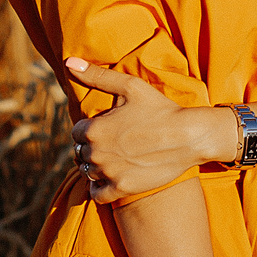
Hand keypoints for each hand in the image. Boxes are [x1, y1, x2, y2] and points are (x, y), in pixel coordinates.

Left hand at [65, 58, 223, 202]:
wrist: (189, 136)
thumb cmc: (160, 108)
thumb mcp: (129, 86)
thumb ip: (96, 75)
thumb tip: (68, 62)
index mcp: (93, 129)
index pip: (75, 133)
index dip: (89, 129)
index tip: (105, 128)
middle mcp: (96, 152)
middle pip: (80, 153)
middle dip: (92, 148)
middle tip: (113, 144)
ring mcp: (108, 172)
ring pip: (88, 172)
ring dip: (96, 167)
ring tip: (114, 159)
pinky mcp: (121, 188)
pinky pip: (97, 194)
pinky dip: (99, 189)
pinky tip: (112, 178)